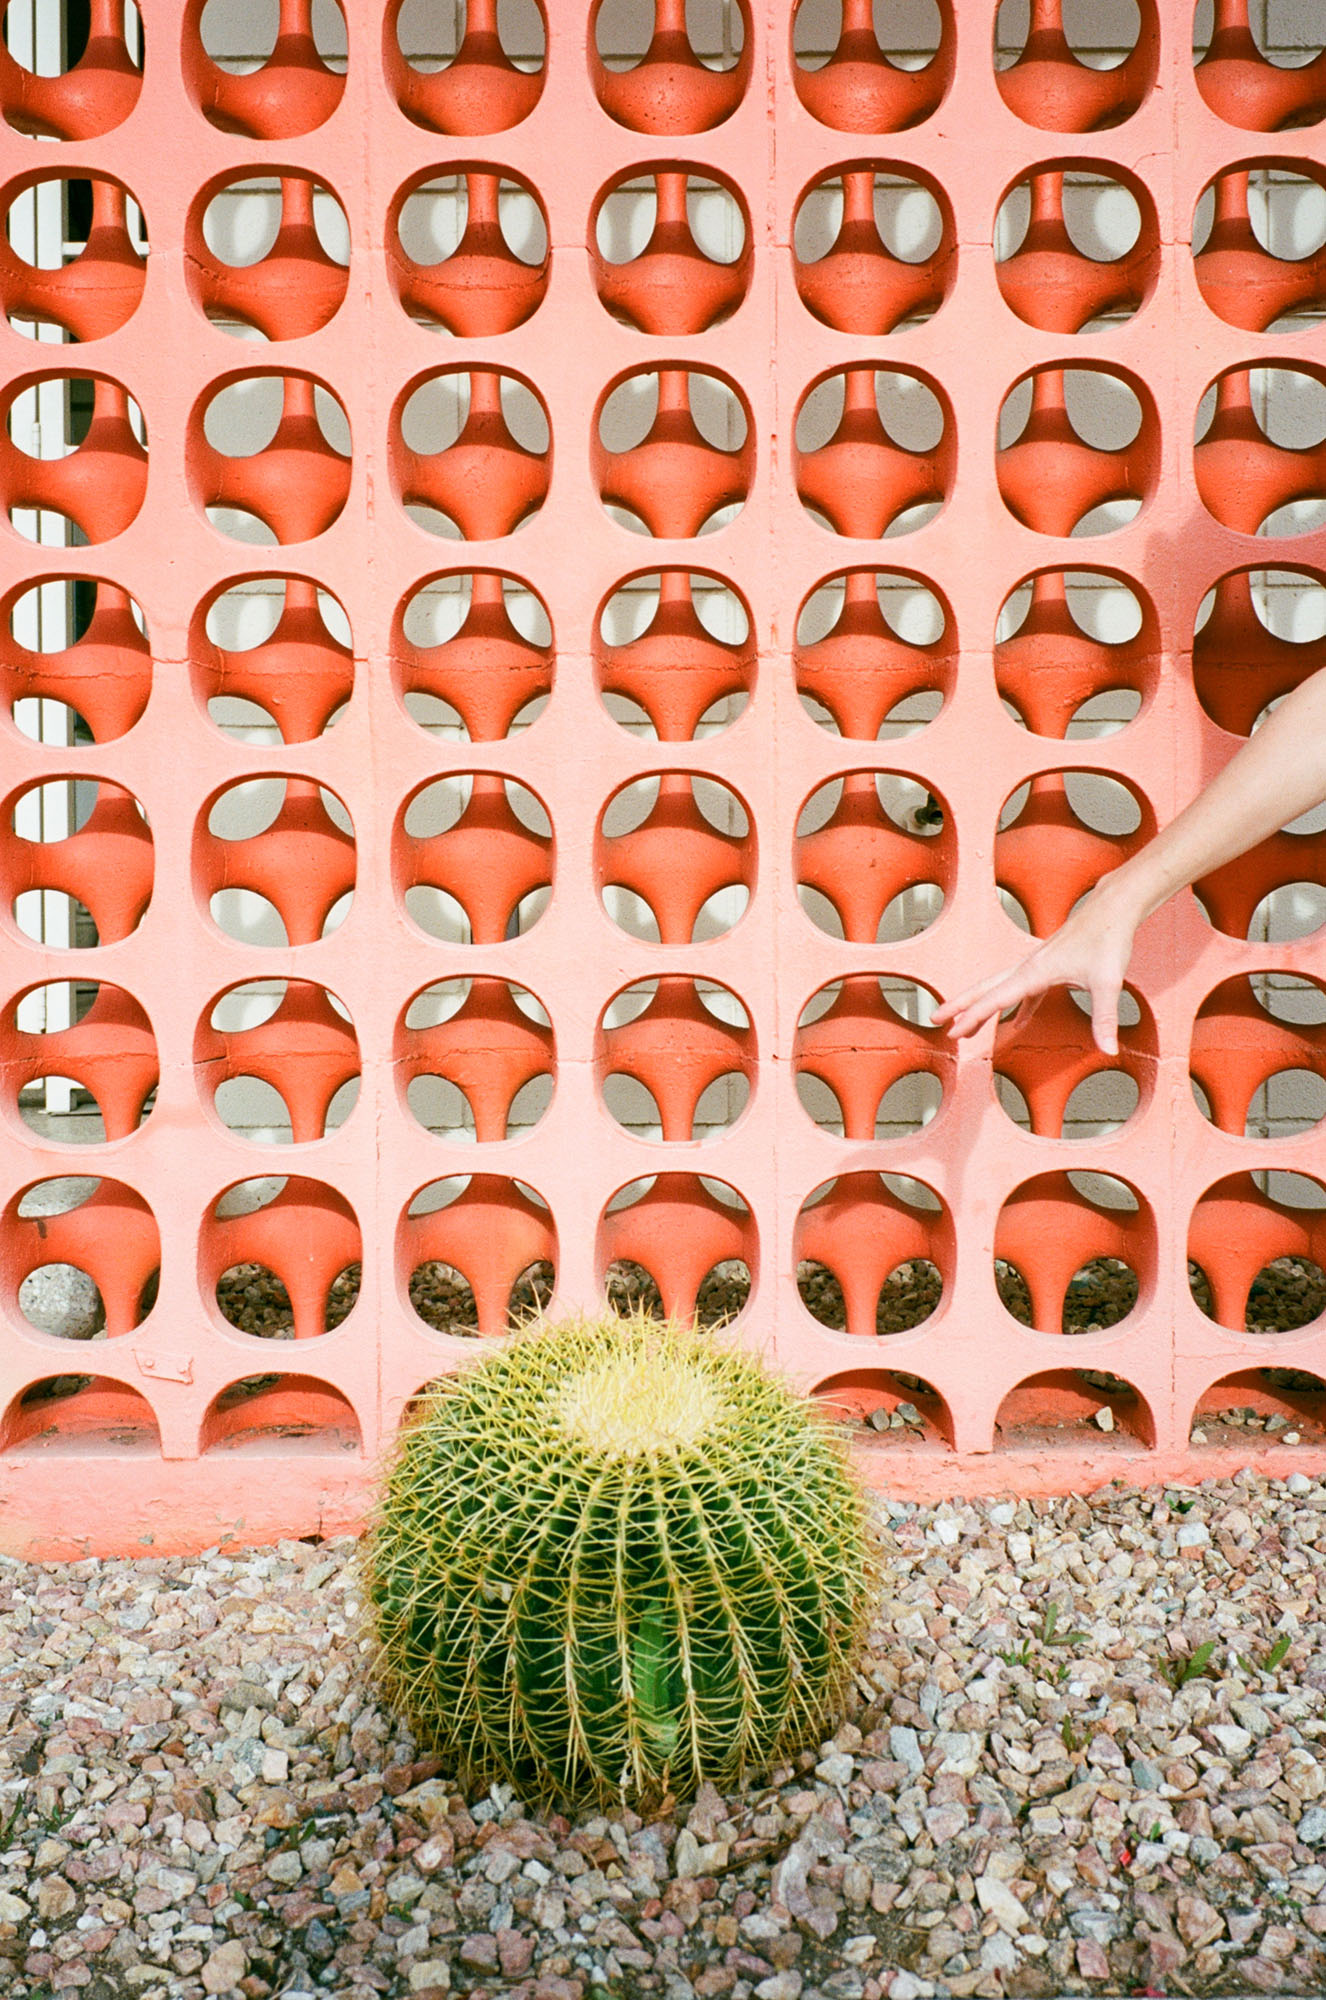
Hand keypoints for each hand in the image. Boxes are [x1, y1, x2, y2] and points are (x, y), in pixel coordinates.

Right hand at [931, 881, 1141, 1055]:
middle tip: (936, 1020)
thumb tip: (1109, 1049)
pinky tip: (1018, 1022)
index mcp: (1035, 971)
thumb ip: (1105, 1019)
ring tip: (967, 1026)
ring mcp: (1037, 966)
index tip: (954, 1031)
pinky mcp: (1049, 967)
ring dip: (981, 1006)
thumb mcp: (1108, 982)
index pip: (996, 998)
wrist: (1113, 909)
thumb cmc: (1108, 938)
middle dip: (960, 1006)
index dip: (972, 1016)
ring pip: (999, 988)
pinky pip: (1023, 992)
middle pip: (985, 988)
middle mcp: (1029, 966)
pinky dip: (1015, 1008)